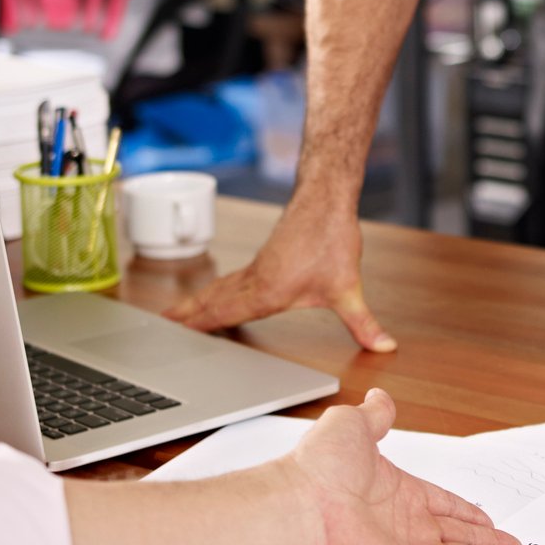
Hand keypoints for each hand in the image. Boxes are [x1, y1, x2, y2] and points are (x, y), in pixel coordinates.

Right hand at [166, 195, 395, 350]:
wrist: (326, 198)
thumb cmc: (332, 239)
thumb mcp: (349, 288)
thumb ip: (364, 323)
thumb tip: (384, 346)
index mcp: (266, 292)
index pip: (224, 314)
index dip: (199, 326)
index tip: (174, 336)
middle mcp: (255, 280)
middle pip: (213, 301)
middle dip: (187, 317)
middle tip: (159, 329)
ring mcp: (257, 268)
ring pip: (220, 289)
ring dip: (197, 303)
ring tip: (174, 316)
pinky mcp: (264, 259)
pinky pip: (231, 280)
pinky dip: (215, 290)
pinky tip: (215, 295)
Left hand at [278, 389, 527, 544]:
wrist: (301, 510)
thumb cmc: (319, 469)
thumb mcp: (351, 425)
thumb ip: (375, 416)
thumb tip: (380, 399)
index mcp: (395, 492)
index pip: (440, 505)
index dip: (466, 512)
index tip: (486, 518)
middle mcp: (404, 526)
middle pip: (458, 537)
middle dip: (488, 543)